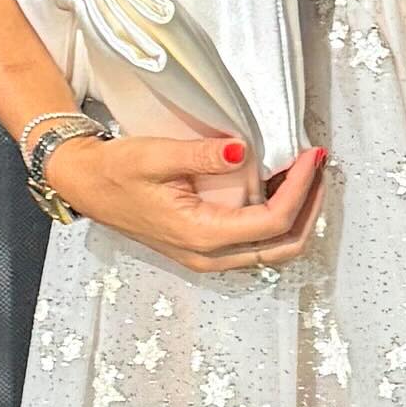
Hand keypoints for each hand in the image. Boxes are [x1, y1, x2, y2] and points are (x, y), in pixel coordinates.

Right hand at [44, 124, 328, 275]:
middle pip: (283, 246)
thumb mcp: (154, 155)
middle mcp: (209, 255)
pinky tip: (281, 187)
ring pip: (273, 249)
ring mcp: (208, 256)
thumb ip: (201, 155)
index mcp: (200, 234)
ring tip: (307, 173)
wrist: (85, 185)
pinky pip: (256, 243)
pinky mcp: (205, 248)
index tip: (311, 154)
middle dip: (311, 208)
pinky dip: (280, 219)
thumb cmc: (115, 171)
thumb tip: (244, 150)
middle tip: (320, 166)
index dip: (301, 189)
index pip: (271, 222)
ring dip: (298, 215)